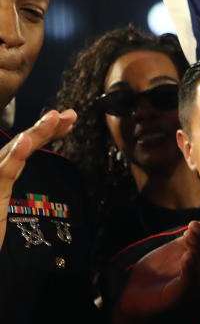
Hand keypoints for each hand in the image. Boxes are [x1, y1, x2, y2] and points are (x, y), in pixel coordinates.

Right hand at [0, 110, 75, 250]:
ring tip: (53, 118)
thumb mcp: (14, 210)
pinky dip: (15, 157)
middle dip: (45, 128)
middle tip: (69, 114)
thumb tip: (44, 174)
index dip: (46, 132)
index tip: (69, 119)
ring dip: (34, 134)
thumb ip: (27, 188)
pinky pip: (2, 173)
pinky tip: (27, 142)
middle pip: (20, 145)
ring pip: (12, 153)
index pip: (25, 148)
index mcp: (0, 176)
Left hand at [112, 212, 199, 323]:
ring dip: (199, 251)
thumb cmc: (159, 269)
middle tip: (193, 227)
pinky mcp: (178, 298)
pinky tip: (186, 257)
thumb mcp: (180, 246)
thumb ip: (199, 234)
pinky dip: (190, 270)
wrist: (135, 290)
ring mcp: (193, 290)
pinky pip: (188, 284)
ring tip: (189, 236)